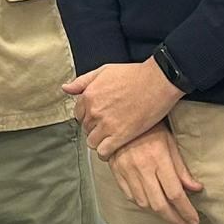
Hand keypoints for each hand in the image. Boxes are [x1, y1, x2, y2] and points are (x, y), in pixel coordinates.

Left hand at [63, 58, 182, 157]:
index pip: (79, 114)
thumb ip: (83, 81)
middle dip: (95, 127)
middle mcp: (94, 111)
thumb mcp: (105, 71)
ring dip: (100, 140)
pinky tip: (114, 147)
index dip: (89, 115)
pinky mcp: (120, 137)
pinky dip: (107, 152)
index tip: (99, 116)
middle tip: (109, 125)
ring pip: (92, 142)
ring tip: (112, 136)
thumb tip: (66, 88)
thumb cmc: (134, 74)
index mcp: (88, 95)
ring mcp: (106, 125)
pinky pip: (104, 152)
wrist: (157, 82)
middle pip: (86, 128)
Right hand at [106, 124, 203, 223]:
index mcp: (158, 159)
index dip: (186, 211)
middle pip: (159, 205)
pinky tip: (151, 206)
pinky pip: (130, 196)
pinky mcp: (117, 173)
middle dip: (174, 220)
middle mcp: (142, 169)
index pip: (175, 194)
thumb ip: (181, 168)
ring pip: (144, 203)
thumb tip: (195, 188)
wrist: (119, 117)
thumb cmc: (149, 126)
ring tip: (171, 218)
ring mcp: (127, 172)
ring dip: (159, 214)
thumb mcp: (170, 142)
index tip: (193, 220)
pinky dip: (142, 204)